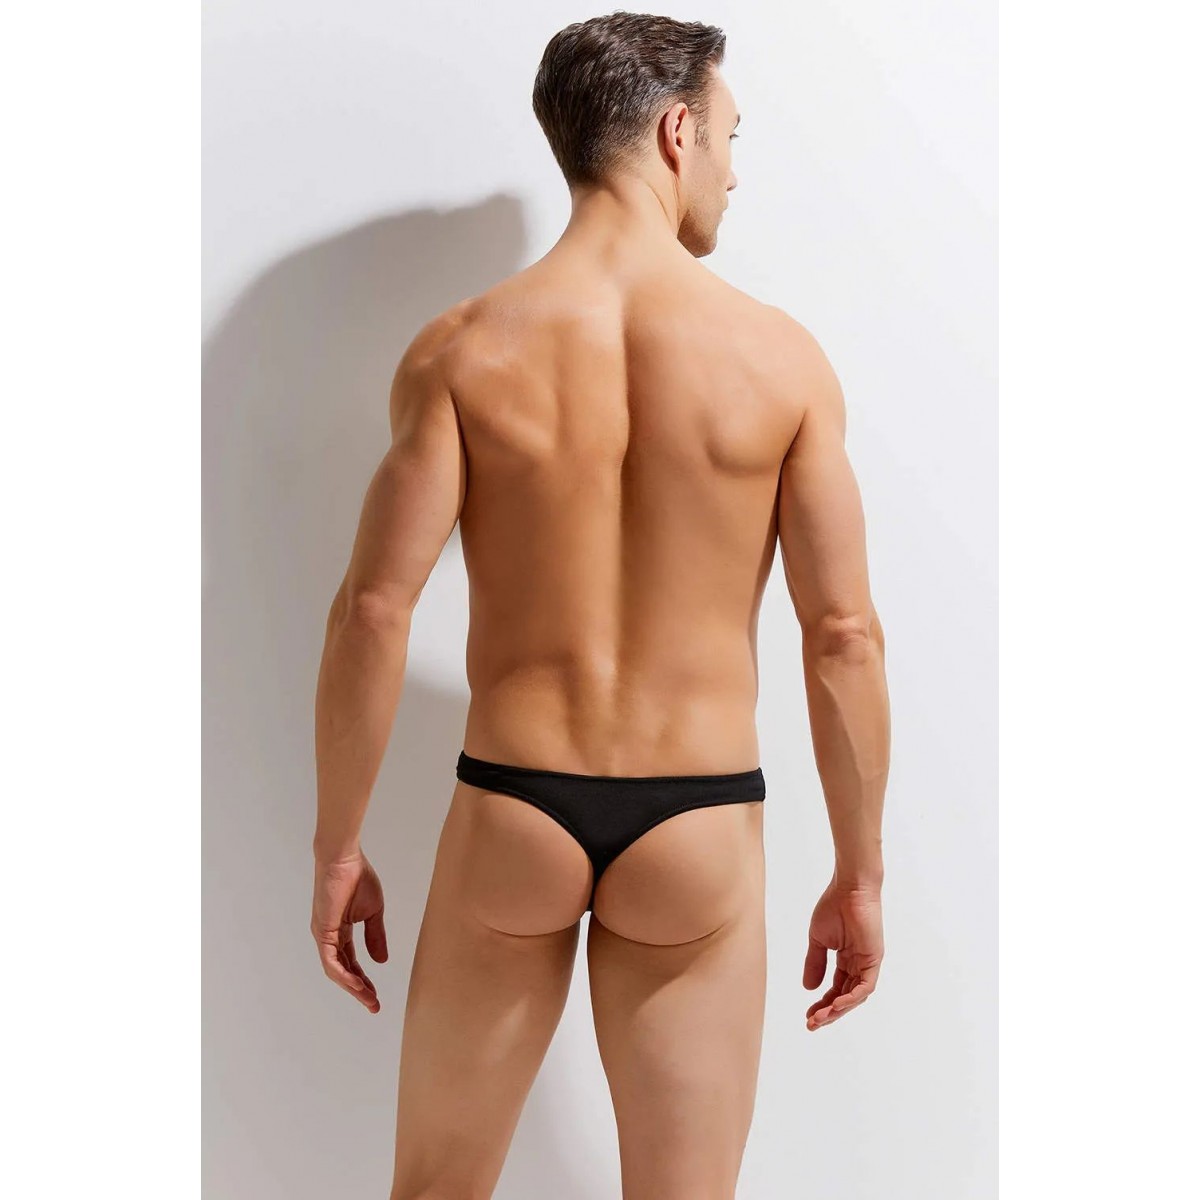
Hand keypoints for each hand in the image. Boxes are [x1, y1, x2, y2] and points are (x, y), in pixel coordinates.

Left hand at [310, 850, 387, 1012]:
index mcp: (341, 931)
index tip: (377, 996)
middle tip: (374, 1005)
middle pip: (344, 971)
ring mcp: (324, 936)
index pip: (352, 962)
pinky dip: (344, 974)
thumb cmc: (358, 878)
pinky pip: (331, 961)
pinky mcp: (322, 932)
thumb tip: (381, 961)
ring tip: (368, 998)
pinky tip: (357, 984)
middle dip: (359, 990)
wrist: (344, 859)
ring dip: (353, 987)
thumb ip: (375, 936)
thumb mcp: (373, 912)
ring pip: (336, 971)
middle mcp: (329, 937)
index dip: (364, 980)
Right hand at [803, 878, 883, 1030]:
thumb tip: (809, 988)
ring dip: (838, 1009)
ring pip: (855, 996)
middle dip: (828, 1012)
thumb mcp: (818, 940)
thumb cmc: (834, 907)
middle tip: (811, 1024)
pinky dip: (851, 997)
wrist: (849, 889)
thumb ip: (815, 963)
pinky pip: (865, 986)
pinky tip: (836, 1004)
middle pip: (845, 996)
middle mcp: (859, 964)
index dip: (822, 1003)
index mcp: (846, 959)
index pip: (836, 988)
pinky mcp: (874, 959)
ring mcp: (867, 963)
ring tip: (820, 1018)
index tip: (807, 1015)